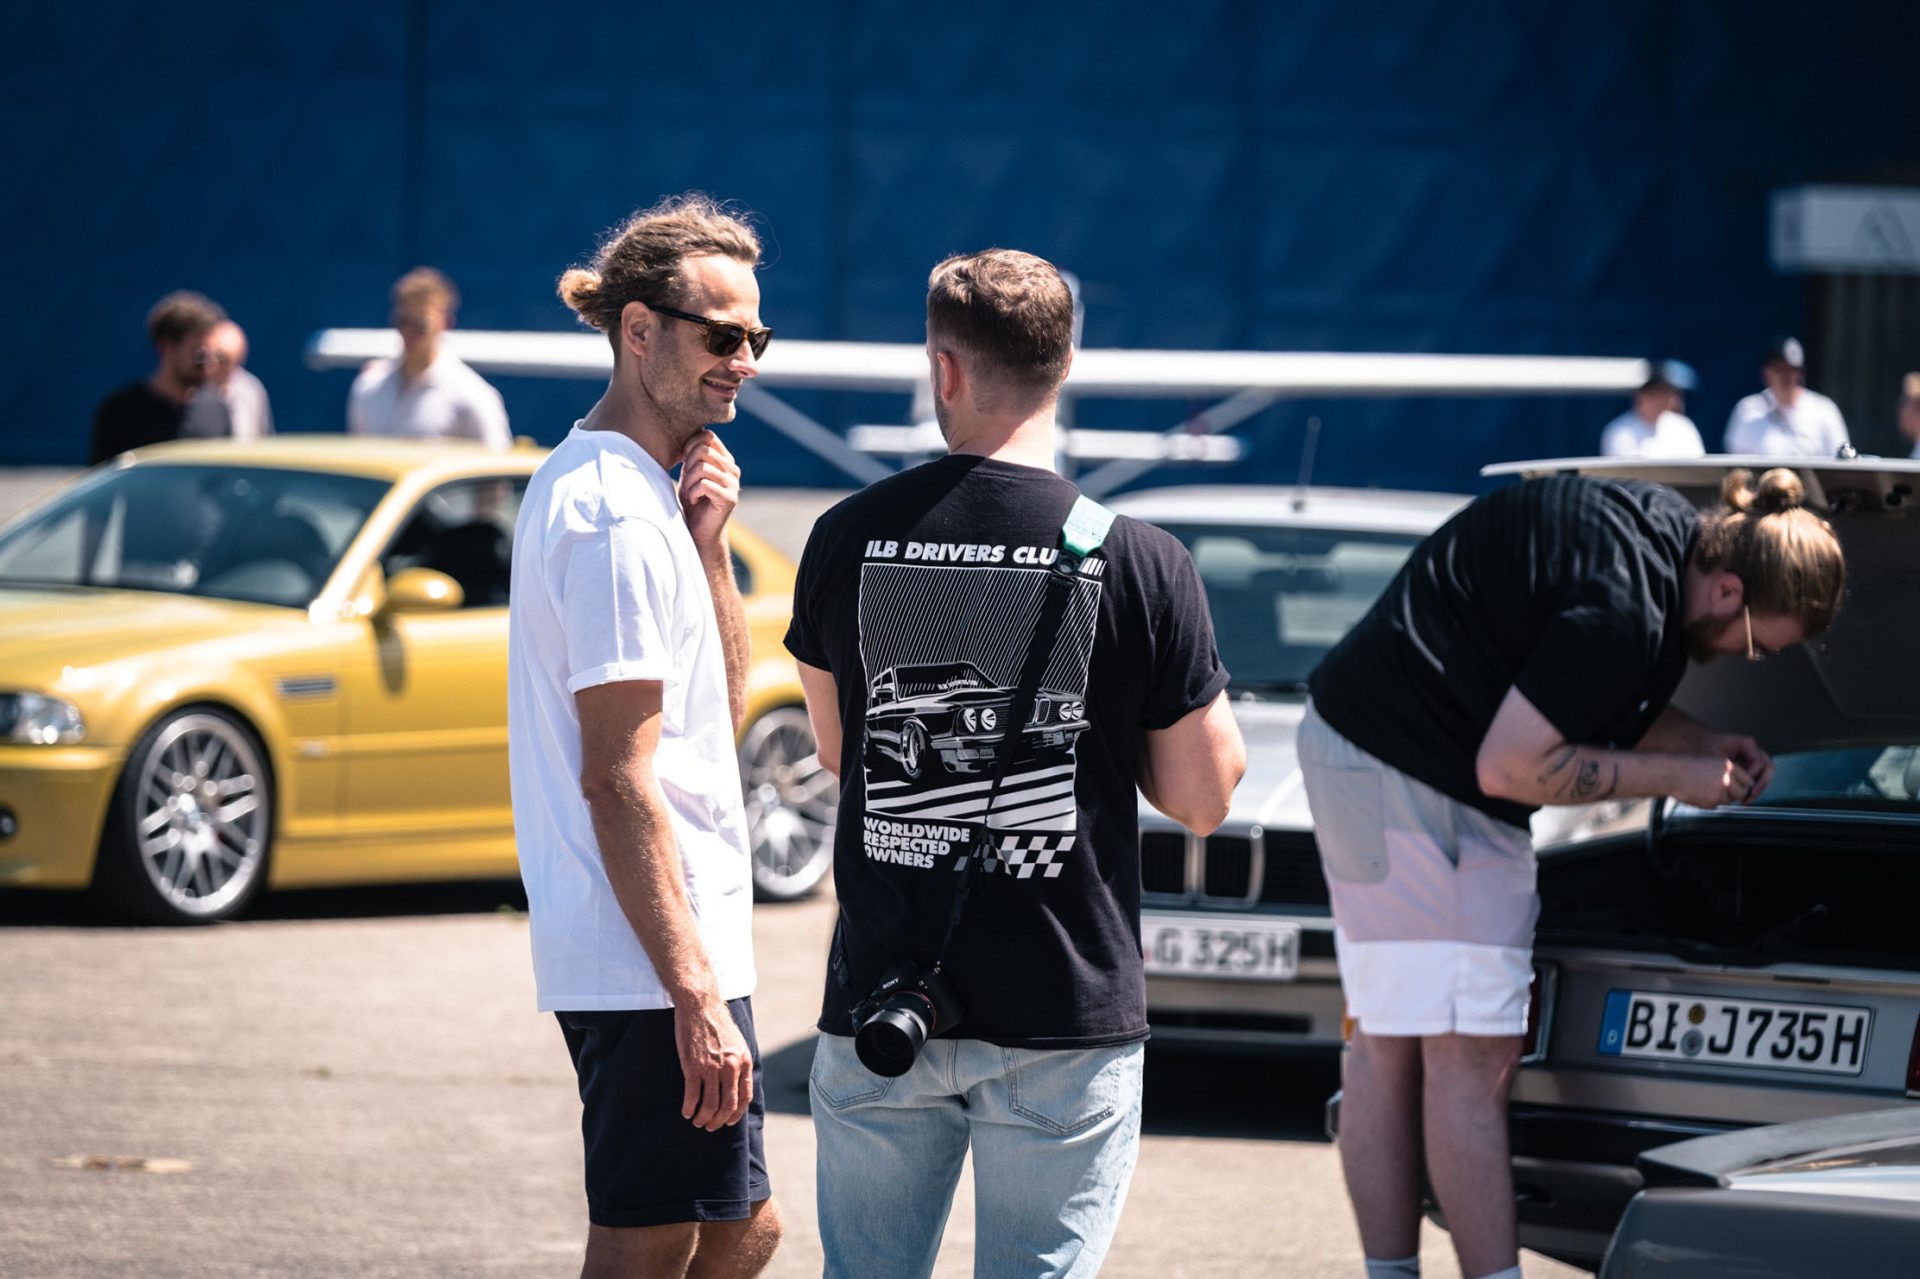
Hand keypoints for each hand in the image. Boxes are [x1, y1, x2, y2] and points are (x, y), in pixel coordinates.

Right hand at [673, 994, 753, 1130]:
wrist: (700, 1006)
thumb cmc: (717, 1024)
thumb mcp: (738, 1043)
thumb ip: (739, 1063)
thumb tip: (737, 1085)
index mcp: (743, 1062)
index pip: (744, 1098)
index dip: (736, 1114)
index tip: (728, 1121)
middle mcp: (730, 1068)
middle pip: (727, 1106)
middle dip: (718, 1121)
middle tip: (710, 1126)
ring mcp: (711, 1068)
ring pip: (709, 1105)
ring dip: (703, 1118)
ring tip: (697, 1121)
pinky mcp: (693, 1067)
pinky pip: (692, 1096)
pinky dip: (689, 1108)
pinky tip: (686, 1112)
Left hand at [679, 431, 739, 551]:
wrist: (699, 531)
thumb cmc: (692, 501)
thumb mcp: (690, 473)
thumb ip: (694, 455)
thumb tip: (691, 431)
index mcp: (726, 460)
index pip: (708, 437)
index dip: (690, 446)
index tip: (683, 463)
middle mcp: (733, 470)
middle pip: (704, 450)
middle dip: (688, 465)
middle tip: (686, 482)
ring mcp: (734, 484)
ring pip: (702, 467)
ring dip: (688, 481)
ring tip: (688, 493)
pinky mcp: (730, 498)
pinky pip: (704, 485)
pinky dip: (692, 493)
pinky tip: (694, 501)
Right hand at [1671, 755, 1755, 809]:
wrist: (1671, 772)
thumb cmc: (1687, 765)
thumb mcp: (1711, 762)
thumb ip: (1726, 772)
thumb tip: (1737, 784)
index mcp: (1728, 766)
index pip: (1747, 779)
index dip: (1742, 784)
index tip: (1738, 786)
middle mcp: (1727, 778)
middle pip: (1742, 792)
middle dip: (1735, 794)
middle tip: (1724, 792)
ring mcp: (1720, 791)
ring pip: (1729, 800)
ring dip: (1721, 798)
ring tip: (1706, 790)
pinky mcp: (1711, 802)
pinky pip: (1716, 805)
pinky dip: (1709, 802)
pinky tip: (1699, 794)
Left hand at [1710, 733, 1772, 802]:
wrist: (1699, 743)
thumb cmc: (1705, 746)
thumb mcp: (1713, 754)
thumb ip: (1724, 767)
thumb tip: (1732, 782)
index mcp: (1747, 744)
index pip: (1759, 761)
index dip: (1752, 774)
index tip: (1743, 785)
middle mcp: (1753, 751)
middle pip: (1768, 768)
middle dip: (1761, 784)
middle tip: (1750, 796)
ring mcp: (1752, 759)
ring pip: (1765, 775)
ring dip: (1758, 788)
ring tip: (1747, 800)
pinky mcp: (1749, 767)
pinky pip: (1757, 779)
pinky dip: (1753, 788)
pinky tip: (1743, 798)